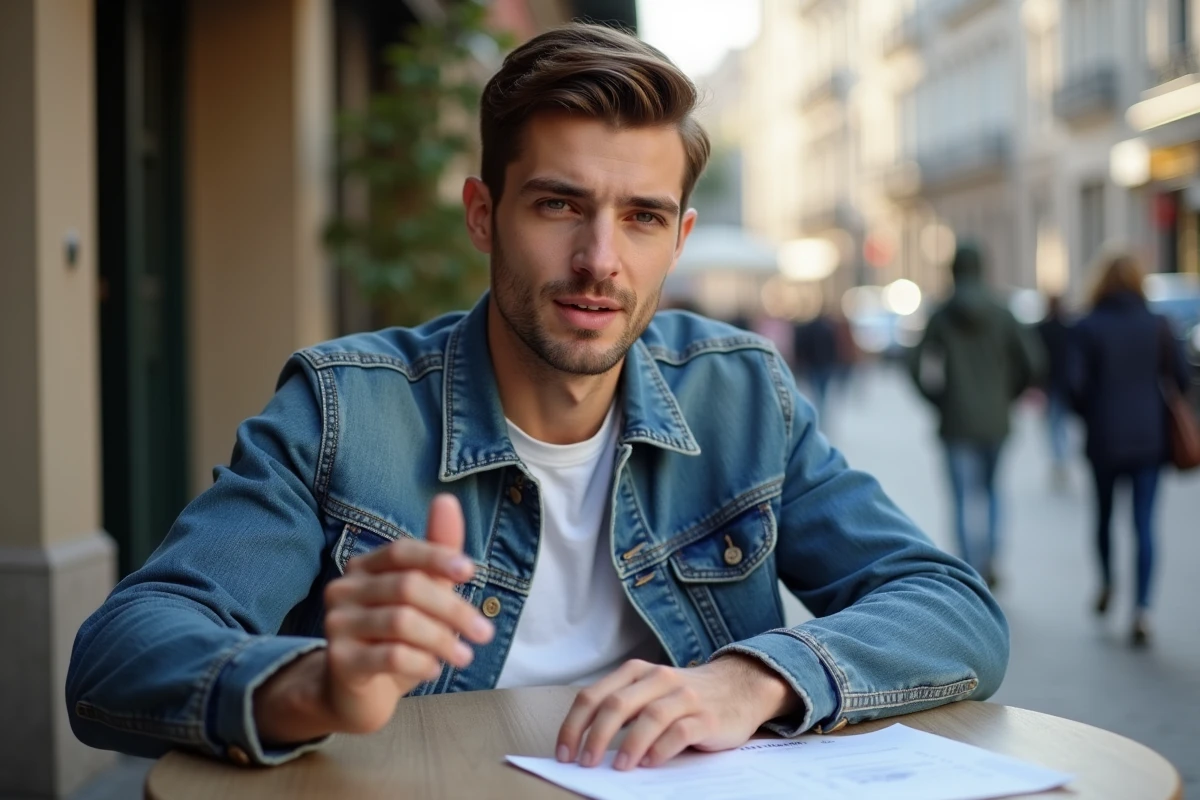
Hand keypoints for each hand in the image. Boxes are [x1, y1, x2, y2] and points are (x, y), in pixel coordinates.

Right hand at [254, 494, 494, 743]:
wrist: (356, 693)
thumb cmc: (396, 638)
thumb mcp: (424, 595)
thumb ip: (438, 553)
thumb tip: (447, 499)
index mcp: (364, 567)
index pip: (401, 551)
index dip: (437, 557)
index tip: (471, 572)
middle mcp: (344, 590)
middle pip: (407, 587)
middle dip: (453, 609)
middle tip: (483, 633)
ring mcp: (337, 625)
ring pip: (401, 622)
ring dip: (442, 640)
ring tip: (464, 656)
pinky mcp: (340, 661)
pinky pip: (390, 656)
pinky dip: (421, 662)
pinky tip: (434, 669)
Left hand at [556, 655, 799, 770]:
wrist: (740, 686)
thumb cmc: (685, 697)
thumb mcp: (650, 693)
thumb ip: (624, 711)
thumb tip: (587, 746)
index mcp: (636, 672)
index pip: (593, 695)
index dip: (574, 725)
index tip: (563, 753)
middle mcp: (658, 678)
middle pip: (617, 704)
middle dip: (595, 735)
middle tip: (584, 763)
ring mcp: (684, 696)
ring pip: (649, 716)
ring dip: (629, 744)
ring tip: (618, 767)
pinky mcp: (707, 716)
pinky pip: (681, 731)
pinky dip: (662, 748)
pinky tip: (650, 763)